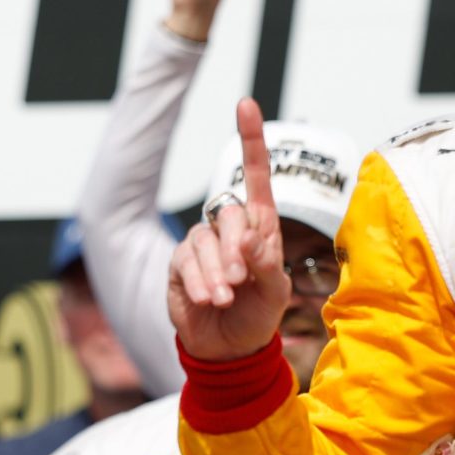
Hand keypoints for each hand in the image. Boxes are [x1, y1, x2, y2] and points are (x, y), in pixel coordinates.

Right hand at [167, 99, 289, 361]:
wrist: (229, 350)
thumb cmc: (259, 316)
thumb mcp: (275, 293)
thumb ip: (265, 264)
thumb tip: (249, 238)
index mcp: (260, 227)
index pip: (256, 176)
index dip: (251, 140)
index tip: (246, 104)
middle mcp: (230, 230)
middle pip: (228, 213)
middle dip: (236, 248)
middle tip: (241, 281)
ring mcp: (202, 245)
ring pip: (204, 241)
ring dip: (217, 273)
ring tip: (226, 299)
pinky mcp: (180, 265)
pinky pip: (186, 262)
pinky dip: (200, 282)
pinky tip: (209, 300)